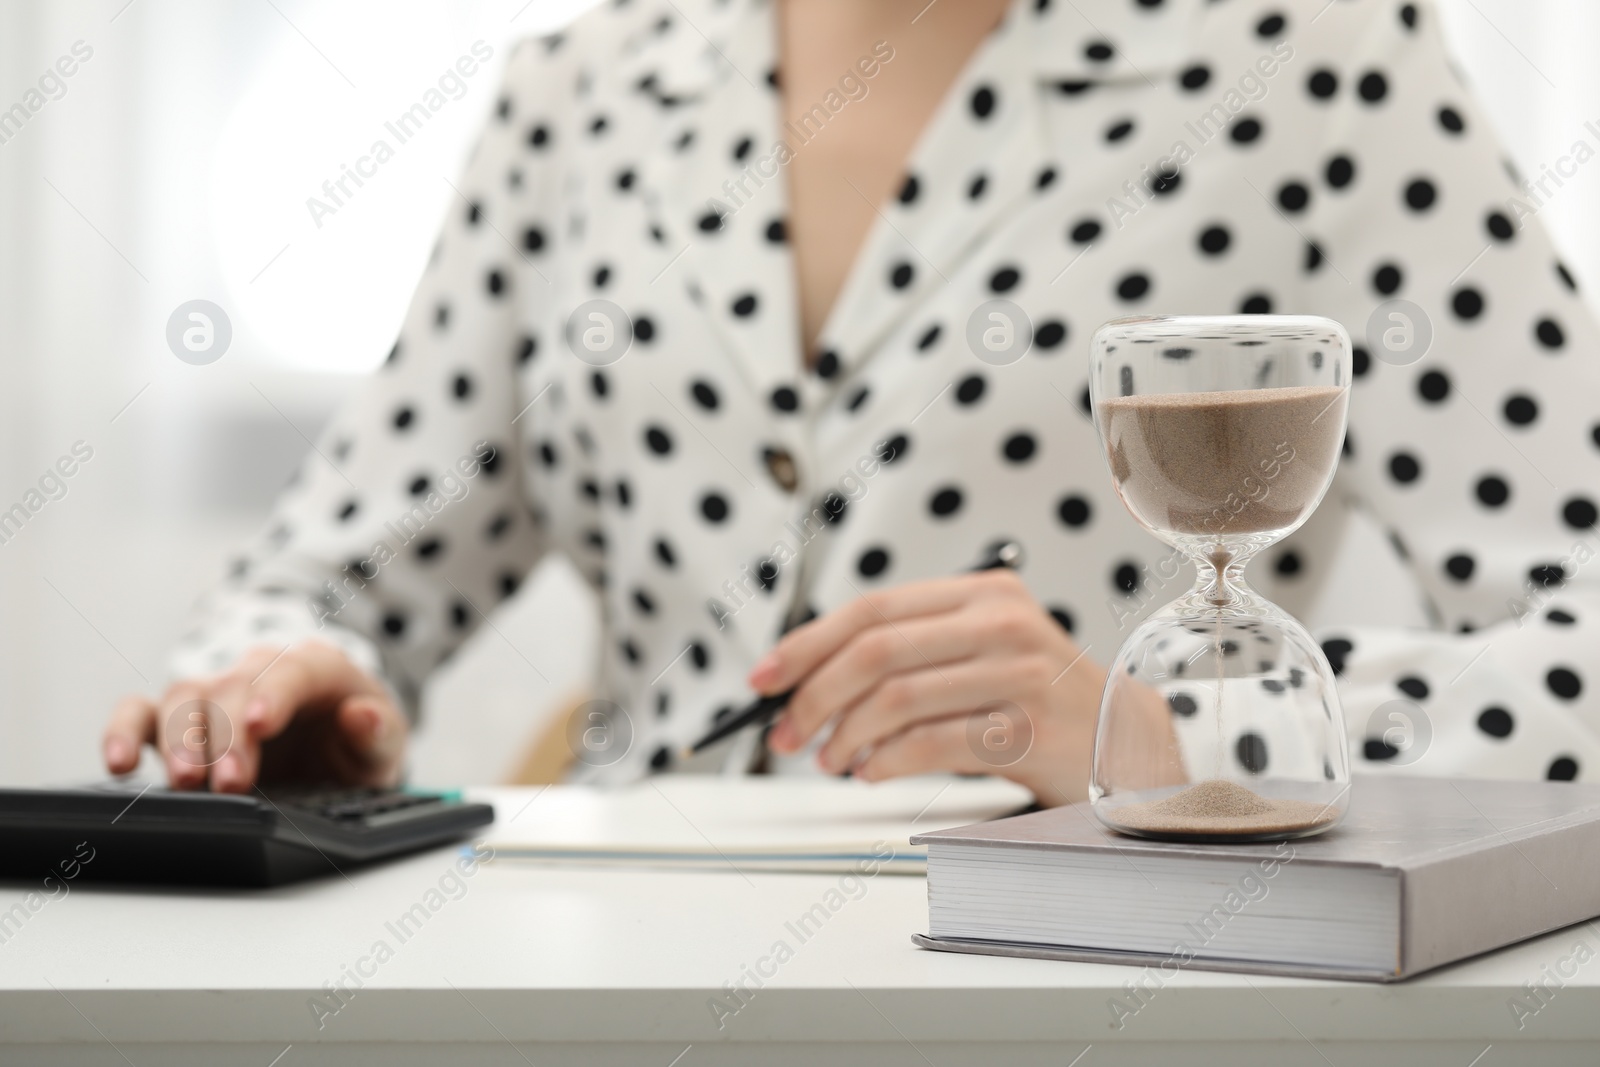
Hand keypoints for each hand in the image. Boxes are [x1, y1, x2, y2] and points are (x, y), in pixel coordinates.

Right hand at [103, 641, 407, 792]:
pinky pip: (140, 714)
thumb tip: (363, 714)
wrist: (334, 754)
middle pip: (232, 688)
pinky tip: (119, 763)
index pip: (294, 669)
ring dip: (180, 739)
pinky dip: (122, 731)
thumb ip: (379, 731)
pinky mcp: (180, 722)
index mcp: (317, 668)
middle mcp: (259, 672)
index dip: (275, 693)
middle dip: (229, 736)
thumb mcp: (384, 744)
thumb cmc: (357, 744)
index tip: (261, 724)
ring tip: (188, 782)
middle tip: (232, 783)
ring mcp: (215, 694)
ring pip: (184, 697)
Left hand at [753, 569, 1169, 805]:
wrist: (1123, 742)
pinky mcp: (1028, 727)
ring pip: (896, 699)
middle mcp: (1001, 622)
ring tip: (831, 760)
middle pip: (876, 651)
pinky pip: (930, 744)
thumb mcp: (981, 652)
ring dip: (845, 737)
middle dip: (814, 697)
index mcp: (981, 592)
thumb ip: (910, 652)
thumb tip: (807, 681)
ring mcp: (1018, 673)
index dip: (807, 644)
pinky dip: (885, 762)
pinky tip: (872, 772)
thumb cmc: (1037, 700)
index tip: (765, 678)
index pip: (873, 608)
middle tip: (787, 732)